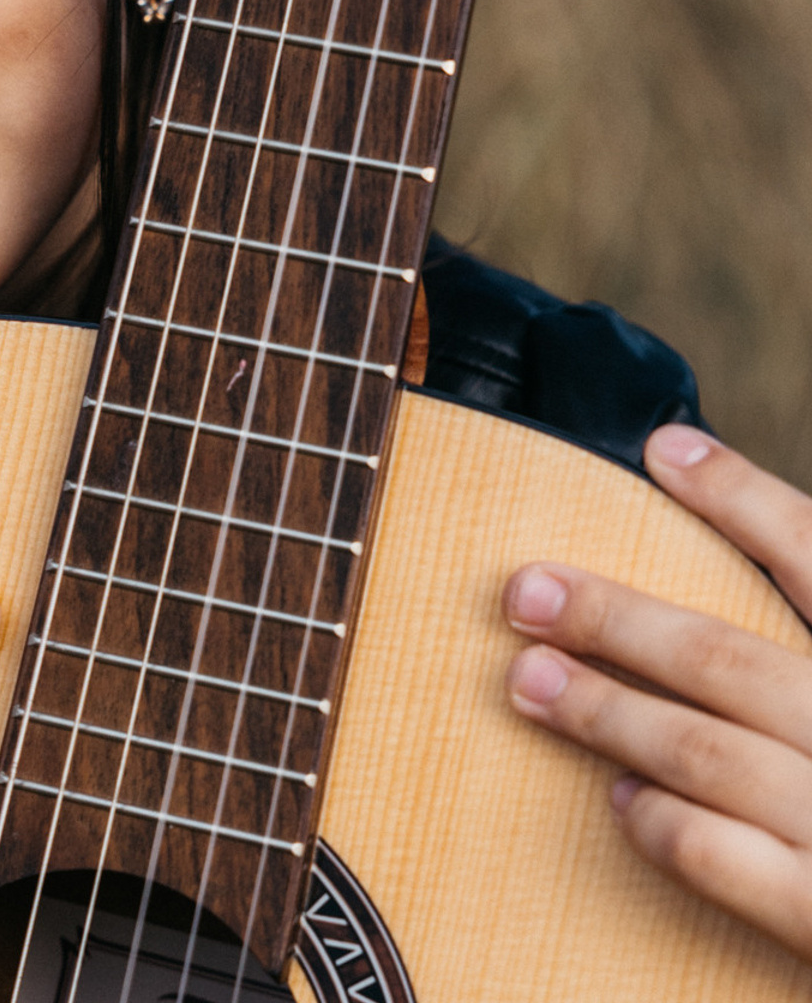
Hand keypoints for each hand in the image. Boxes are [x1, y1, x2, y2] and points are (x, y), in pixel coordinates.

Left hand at [503, 424, 811, 960]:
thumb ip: (811, 626)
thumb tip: (754, 548)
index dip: (742, 498)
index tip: (665, 449)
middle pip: (728, 658)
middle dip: (615, 619)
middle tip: (526, 590)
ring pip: (705, 751)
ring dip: (606, 712)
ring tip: (532, 680)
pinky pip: (723, 859)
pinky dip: (662, 822)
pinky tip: (623, 800)